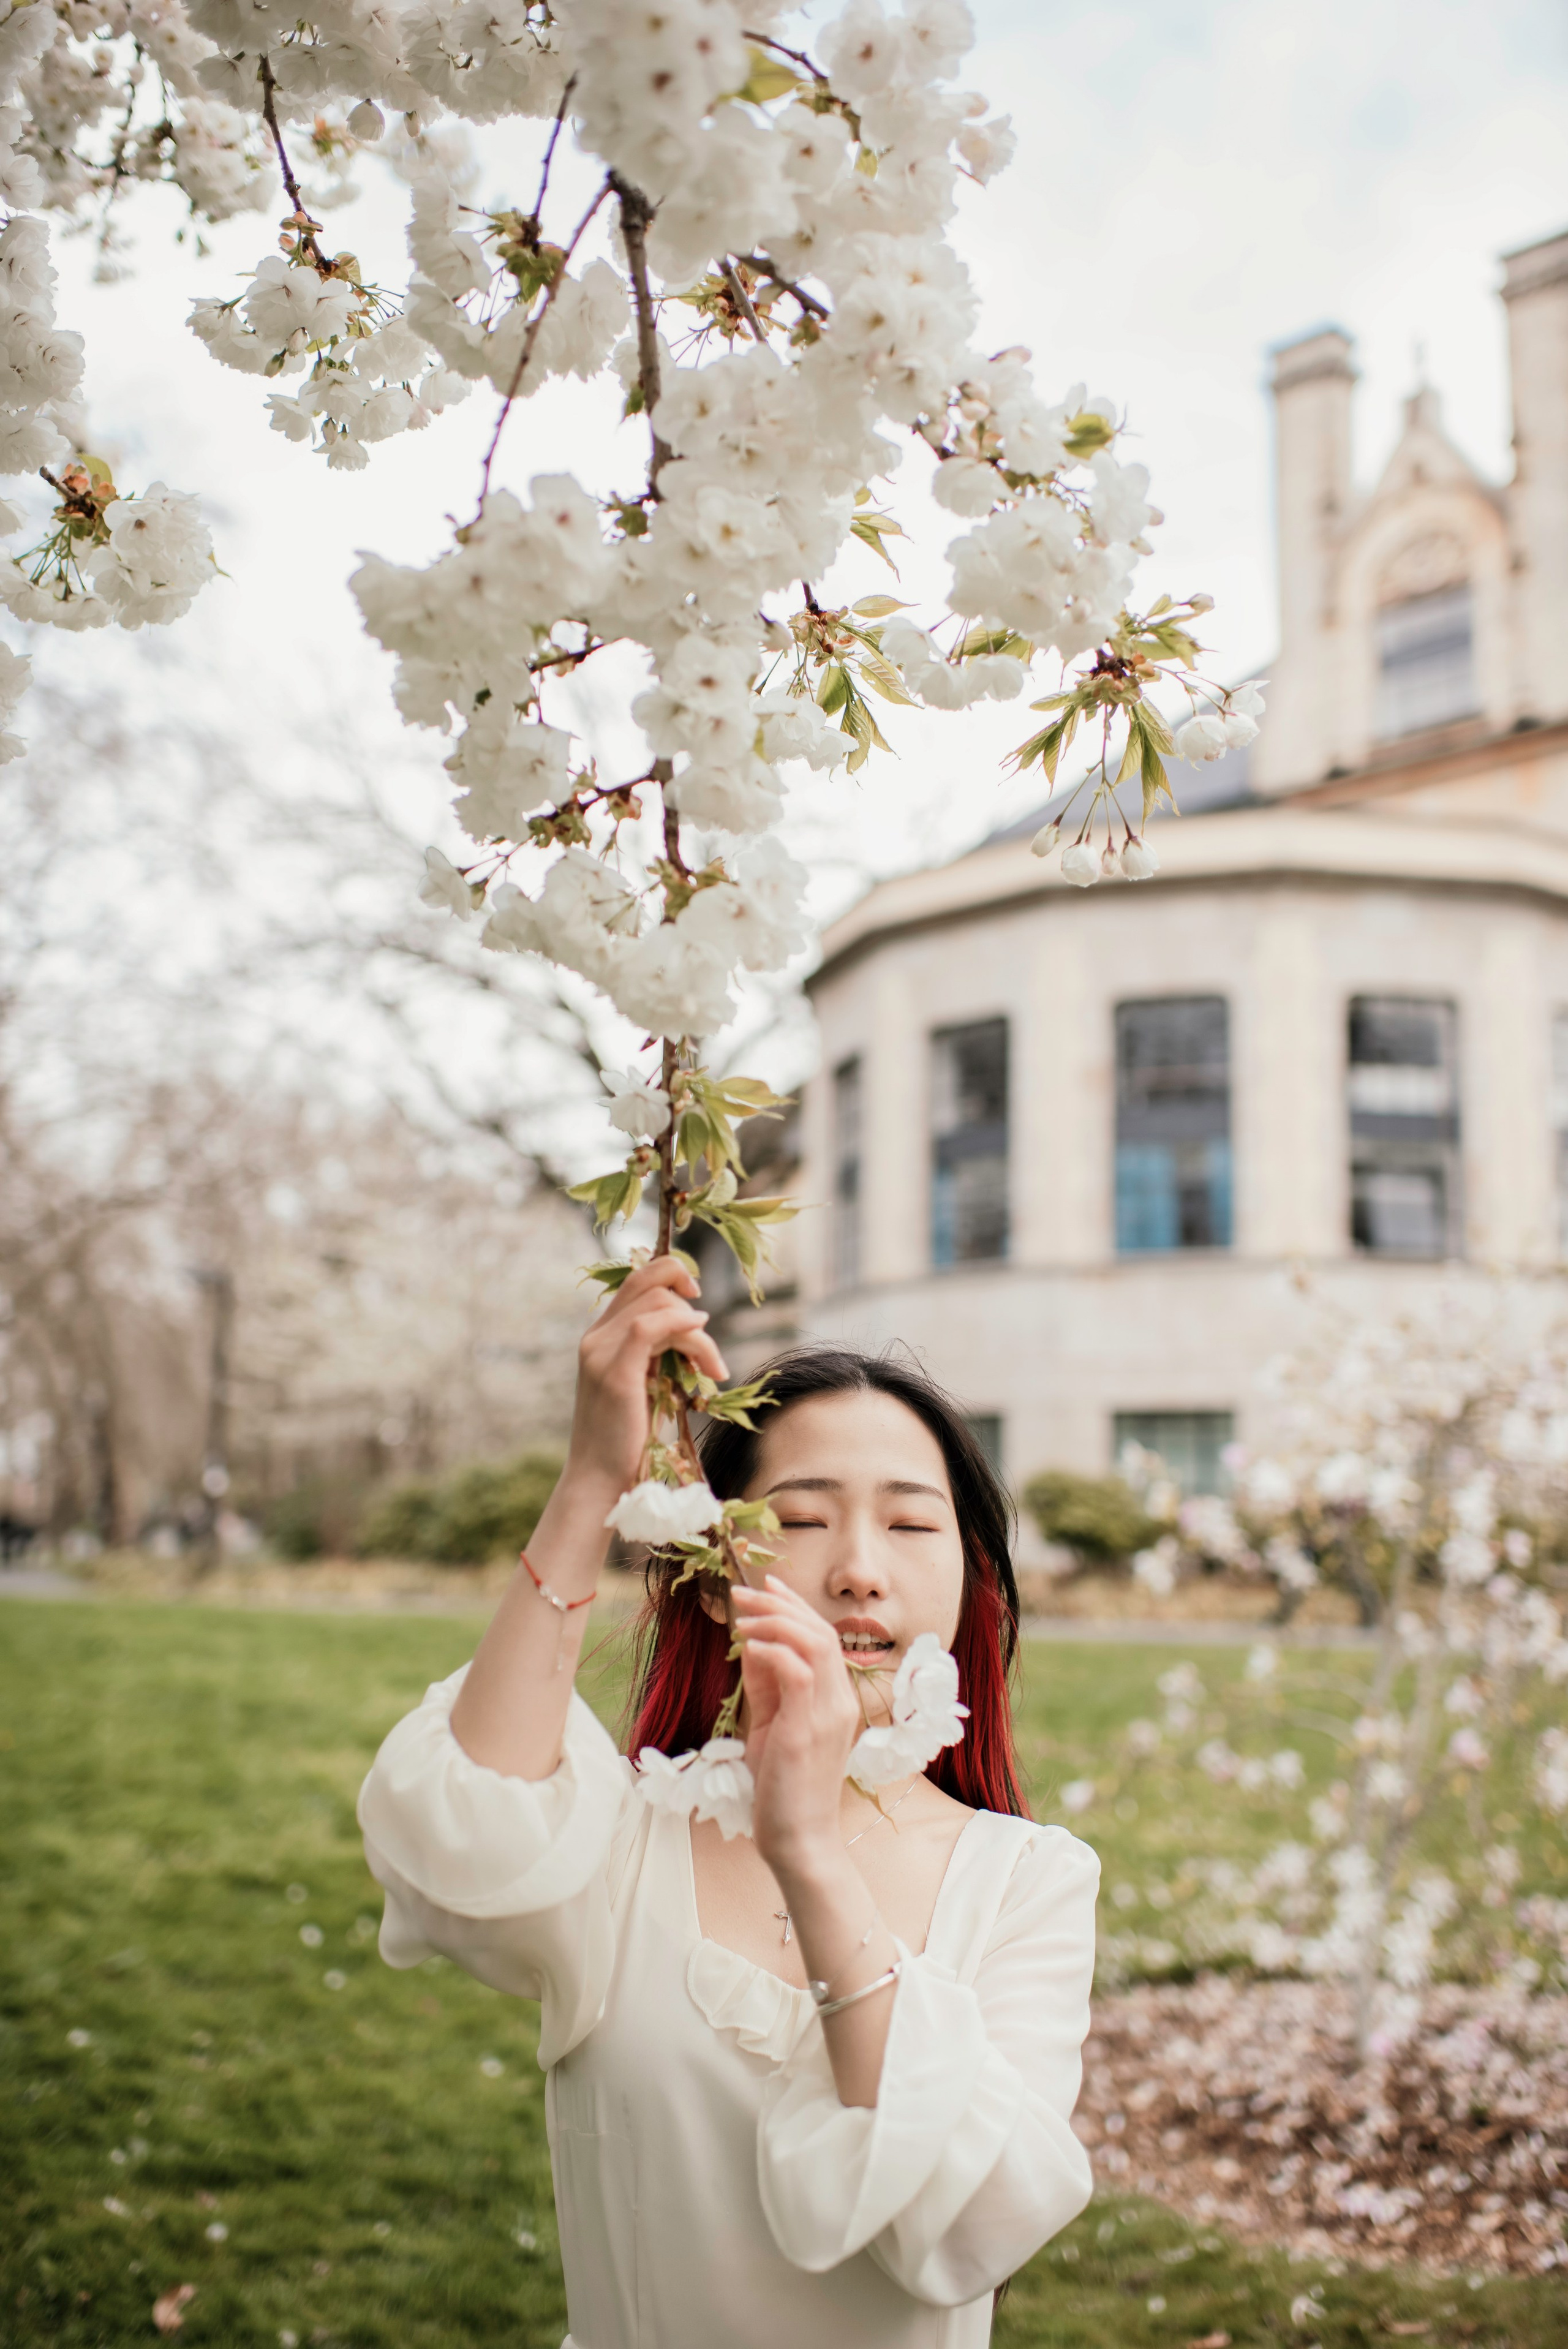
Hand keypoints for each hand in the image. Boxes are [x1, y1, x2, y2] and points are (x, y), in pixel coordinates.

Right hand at [561, 1255, 728, 1504]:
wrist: (600, 1481)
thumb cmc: (627, 1439)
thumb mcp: (646, 1384)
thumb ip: (658, 1351)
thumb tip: (693, 1324)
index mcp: (601, 1337)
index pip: (636, 1281)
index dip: (671, 1275)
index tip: (697, 1301)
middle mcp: (596, 1338)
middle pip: (649, 1284)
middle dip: (688, 1303)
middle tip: (708, 1346)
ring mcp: (601, 1353)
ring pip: (657, 1306)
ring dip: (697, 1332)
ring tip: (713, 1369)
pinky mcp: (614, 1373)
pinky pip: (649, 1328)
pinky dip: (682, 1328)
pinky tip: (704, 1347)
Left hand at [733, 1577, 861, 1881]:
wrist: (797, 1840)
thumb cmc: (783, 1788)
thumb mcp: (771, 1726)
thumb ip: (767, 1686)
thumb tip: (751, 1645)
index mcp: (837, 1699)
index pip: (823, 1637)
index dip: (794, 1606)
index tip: (766, 1584)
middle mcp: (840, 1701)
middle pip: (820, 1631)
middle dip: (780, 1604)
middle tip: (743, 1590)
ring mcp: (828, 1714)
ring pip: (815, 1643)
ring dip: (775, 1621)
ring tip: (742, 1614)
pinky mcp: (807, 1729)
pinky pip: (798, 1673)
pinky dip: (773, 1652)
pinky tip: (748, 1646)